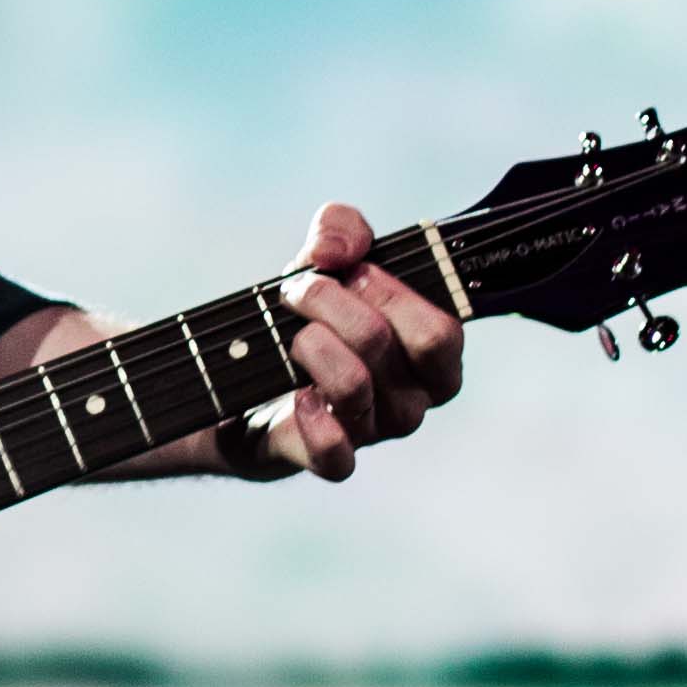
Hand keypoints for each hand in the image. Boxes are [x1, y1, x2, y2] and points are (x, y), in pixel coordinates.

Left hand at [215, 201, 466, 481]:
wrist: (248, 373)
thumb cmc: (311, 314)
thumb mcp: (325, 256)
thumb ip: (341, 228)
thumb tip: (333, 251)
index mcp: (431, 353)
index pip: (438, 332)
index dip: (388, 292)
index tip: (349, 270)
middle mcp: (413, 396)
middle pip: (384, 346)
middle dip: (333, 305)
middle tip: (300, 291)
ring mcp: (374, 431)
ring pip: (353, 387)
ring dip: (309, 344)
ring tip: (292, 335)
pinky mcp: (330, 459)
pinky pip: (336, 456)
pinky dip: (311, 421)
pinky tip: (295, 395)